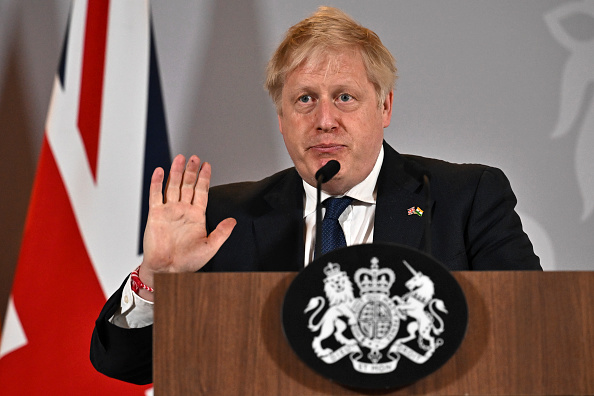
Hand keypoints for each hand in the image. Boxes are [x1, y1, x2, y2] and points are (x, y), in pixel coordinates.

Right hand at [137, 154, 235, 299]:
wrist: (168, 271)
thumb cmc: (188, 262)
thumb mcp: (210, 247)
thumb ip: (222, 233)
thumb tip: (233, 221)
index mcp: (197, 216)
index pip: (202, 192)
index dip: (204, 178)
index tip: (207, 165)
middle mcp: (183, 210)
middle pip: (188, 185)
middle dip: (191, 171)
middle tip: (194, 157)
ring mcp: (169, 211)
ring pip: (173, 186)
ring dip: (176, 172)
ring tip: (180, 158)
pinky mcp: (155, 215)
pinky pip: (156, 195)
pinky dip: (157, 183)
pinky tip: (160, 171)